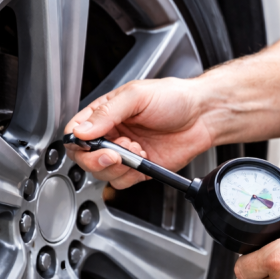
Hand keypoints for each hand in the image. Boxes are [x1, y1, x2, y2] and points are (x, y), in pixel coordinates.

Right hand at [63, 78, 211, 188]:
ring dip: (118, 166)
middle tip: (116, 153)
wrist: (203, 115)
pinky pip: (123, 181)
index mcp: (106, 114)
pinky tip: (144, 158)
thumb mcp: (136, 96)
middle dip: (97, 159)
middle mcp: (112, 135)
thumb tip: (82, 130)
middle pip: (85, 157)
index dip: (78, 142)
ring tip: (137, 149)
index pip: (76, 132)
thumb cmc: (174, 97)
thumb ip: (107, 113)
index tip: (90, 143)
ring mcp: (125, 153)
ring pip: (103, 172)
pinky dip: (131, 175)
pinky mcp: (140, 169)